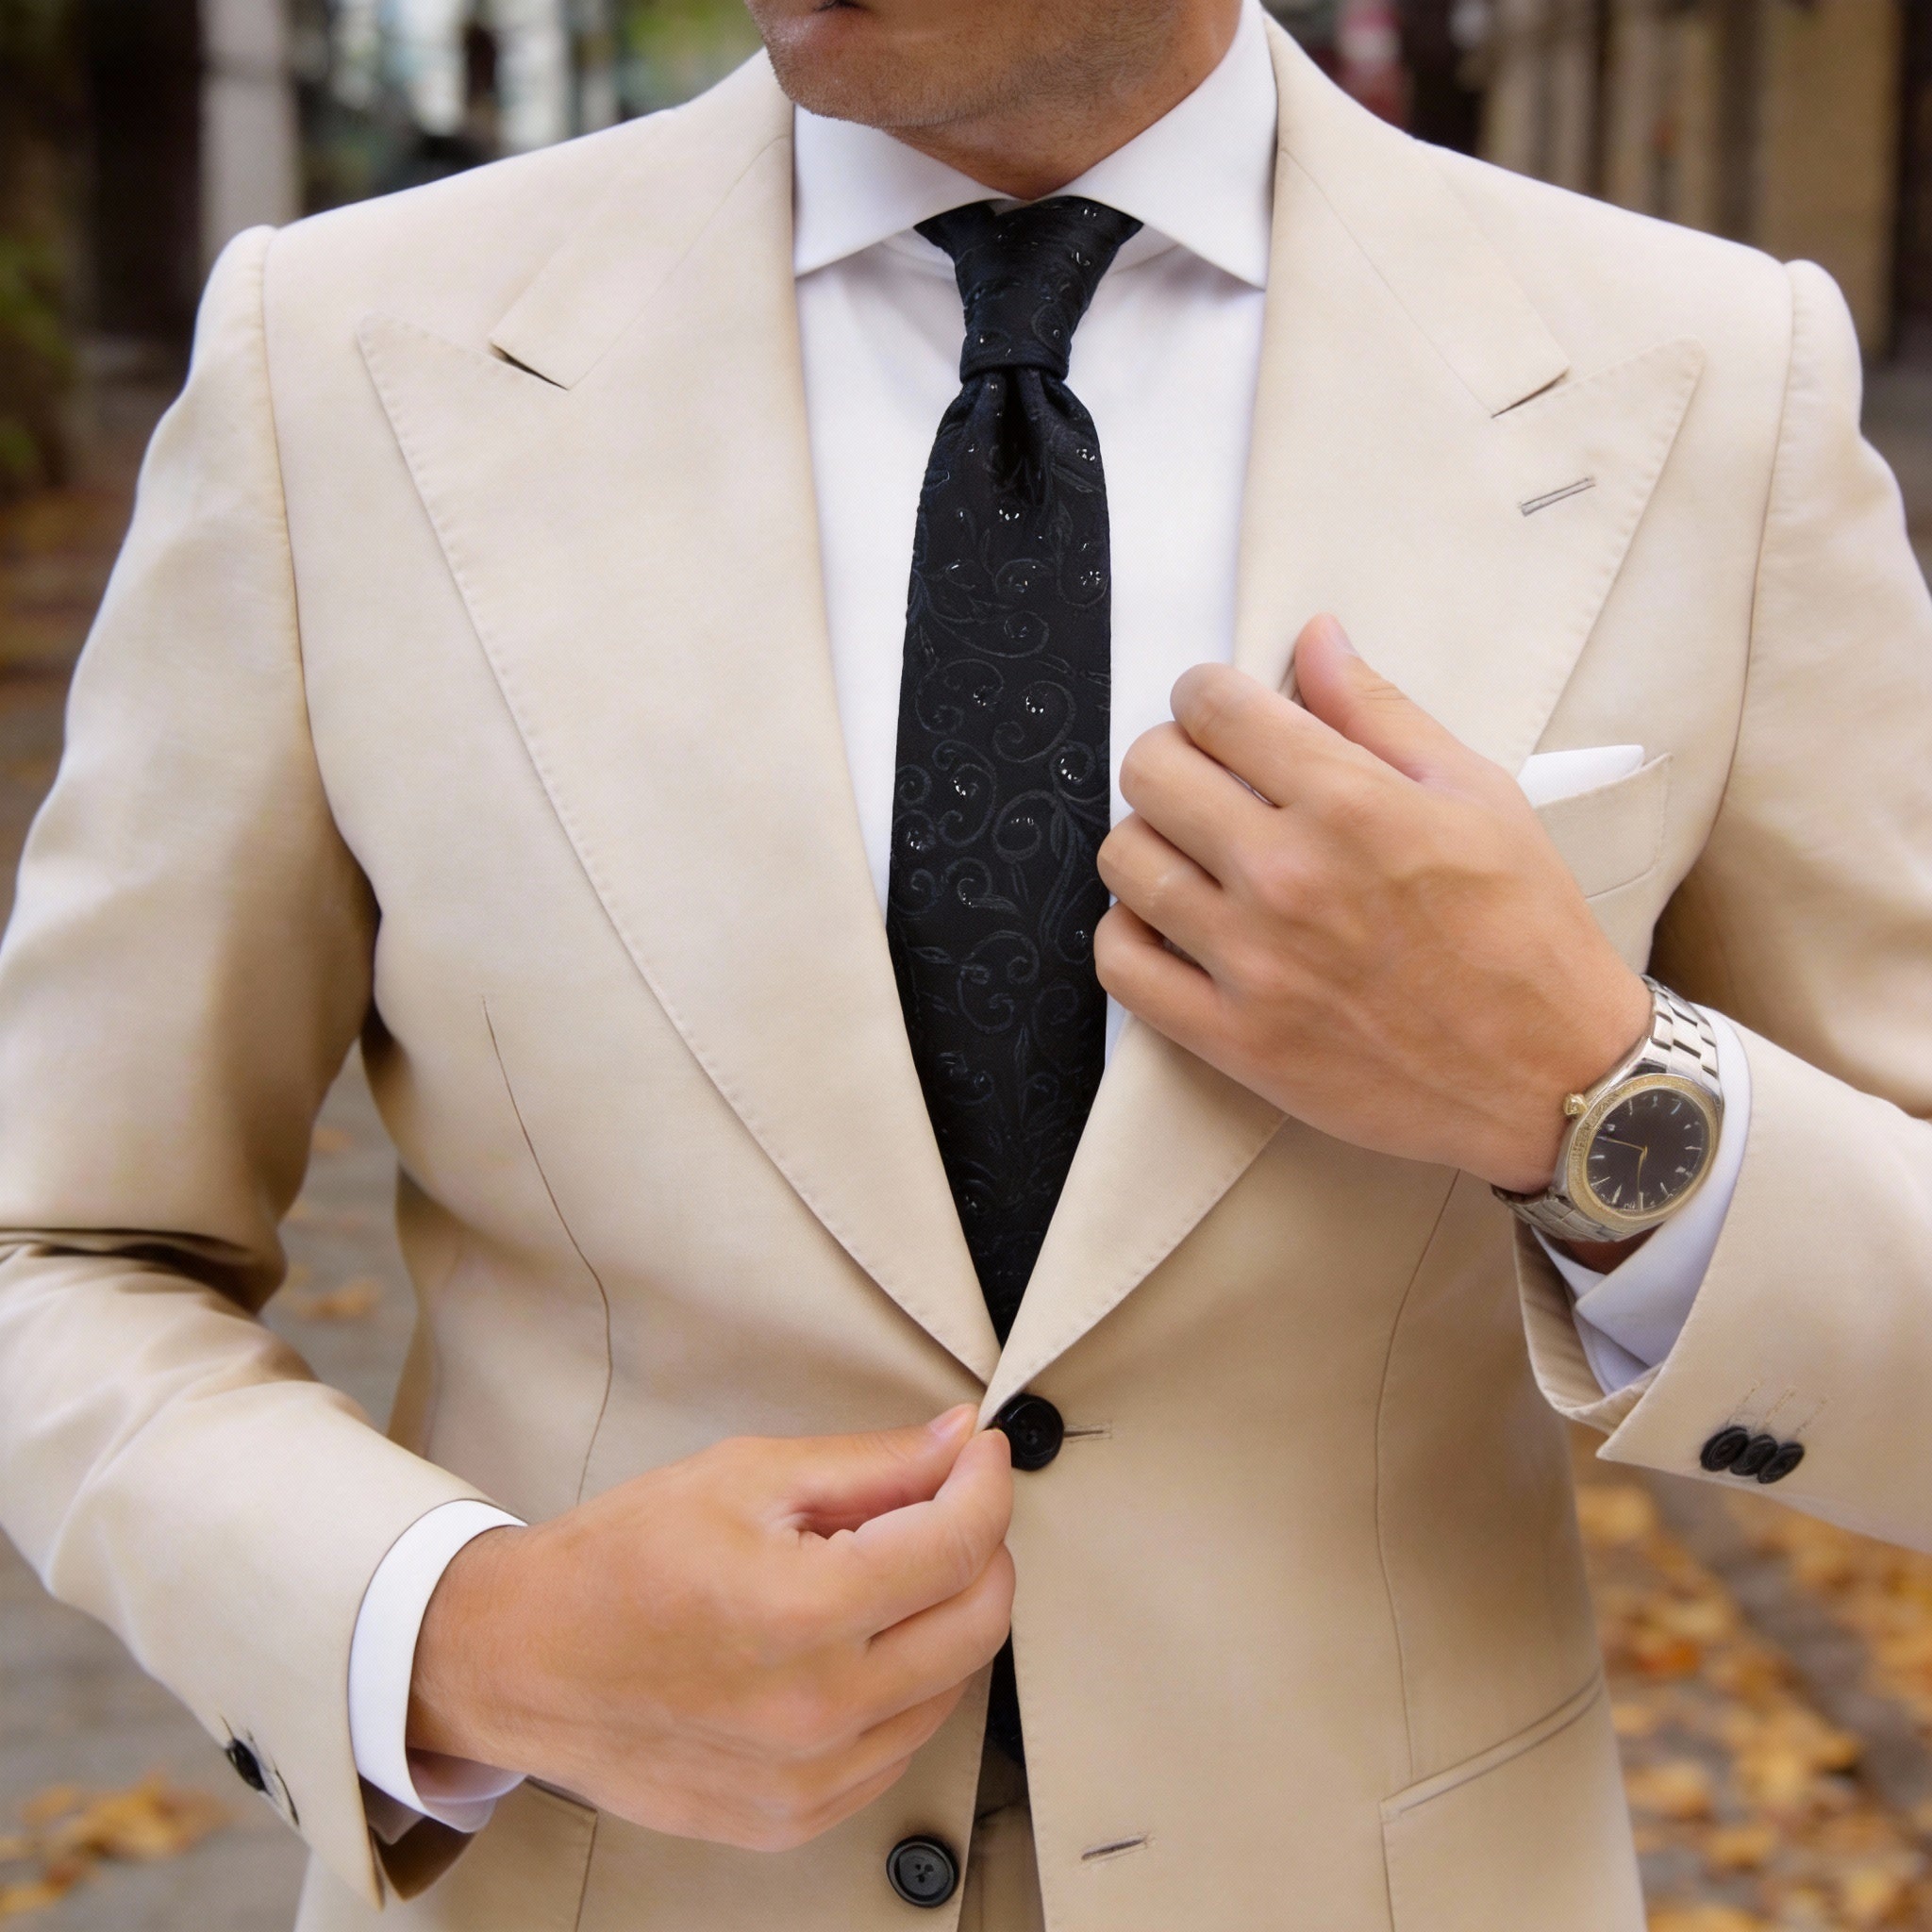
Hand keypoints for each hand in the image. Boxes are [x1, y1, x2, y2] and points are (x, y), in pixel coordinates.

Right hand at [408, 1406, 1013, 1850]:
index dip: (986, 1483)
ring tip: (880, 1571)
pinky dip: (904, 1685)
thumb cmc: (618, 1563)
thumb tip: (959, 1442)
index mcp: (802, 1612)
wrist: (524, 1663)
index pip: (959, 1544)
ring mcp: (808, 1779)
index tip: (980, 1455)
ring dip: (944, 1617)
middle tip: (946, 1503)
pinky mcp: (794, 1818)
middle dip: (981, 1546)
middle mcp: (816, 1710)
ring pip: (951, 1688)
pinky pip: (899, 1746)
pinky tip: (854, 1642)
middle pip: (978, 1622)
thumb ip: (871, 1464)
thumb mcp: (745, 1476)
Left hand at [1094, 615, 1651, 1193]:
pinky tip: (1172, 924)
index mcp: (1350, 804)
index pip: (1214, 708)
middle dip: (1171, 756)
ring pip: (1125, 861)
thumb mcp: (1477, 795)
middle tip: (1206, 778)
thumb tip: (1316, 639)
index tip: (1218, 710)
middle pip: (1151, 773)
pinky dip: (1129, 934)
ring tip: (1193, 853)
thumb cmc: (1526, 935)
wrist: (1554, 1076)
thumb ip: (1380, 712)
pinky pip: (1121, 966)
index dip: (1205, 694)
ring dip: (1148, 841)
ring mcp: (1252, 962)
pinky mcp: (1233, 1039)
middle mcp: (1288, 876)